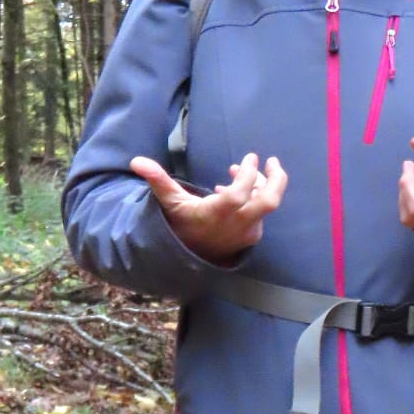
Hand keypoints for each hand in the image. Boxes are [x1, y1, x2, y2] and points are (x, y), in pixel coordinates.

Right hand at [131, 152, 287, 262]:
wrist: (192, 256)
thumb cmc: (181, 224)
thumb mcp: (170, 202)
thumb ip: (158, 180)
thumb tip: (136, 161)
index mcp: (218, 213)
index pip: (241, 192)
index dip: (248, 173)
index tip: (249, 157)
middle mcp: (237, 224)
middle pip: (270, 201)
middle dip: (277, 179)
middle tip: (272, 161)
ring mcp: (248, 231)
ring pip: (267, 204)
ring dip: (261, 184)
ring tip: (241, 171)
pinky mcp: (252, 235)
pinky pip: (262, 212)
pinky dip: (256, 196)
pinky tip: (240, 188)